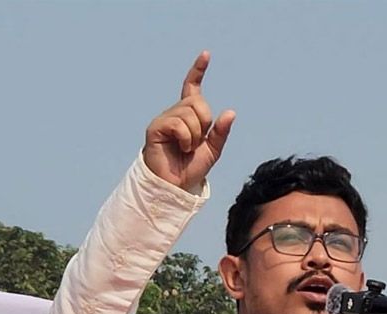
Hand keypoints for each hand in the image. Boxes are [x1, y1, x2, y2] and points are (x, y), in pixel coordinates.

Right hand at [142, 51, 235, 190]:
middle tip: (197, 141)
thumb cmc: (191, 168)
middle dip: (205, 123)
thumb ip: (221, 132)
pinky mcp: (156, 128)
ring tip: (187, 148)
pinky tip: (182, 148)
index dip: (198, 71)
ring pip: (189, 113)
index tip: (206, 54)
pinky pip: (179, 124)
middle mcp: (175, 113)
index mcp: (189, 115)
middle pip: (198, 103)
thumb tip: (230, 112)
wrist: (176, 185)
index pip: (193, 88)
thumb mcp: (213, 150)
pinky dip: (186, 138)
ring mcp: (164, 119)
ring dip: (195, 134)